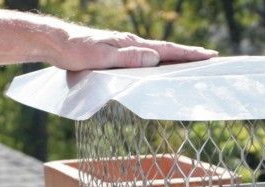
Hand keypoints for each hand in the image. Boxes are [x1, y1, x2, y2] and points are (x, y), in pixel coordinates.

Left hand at [48, 26, 217, 70]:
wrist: (55, 42)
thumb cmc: (76, 52)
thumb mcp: (102, 58)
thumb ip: (129, 58)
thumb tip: (155, 59)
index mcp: (131, 44)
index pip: (166, 50)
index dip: (189, 54)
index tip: (209, 55)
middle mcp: (131, 44)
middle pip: (166, 50)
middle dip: (188, 54)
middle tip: (209, 57)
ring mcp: (124, 47)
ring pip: (155, 54)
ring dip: (174, 58)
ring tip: (190, 62)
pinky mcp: (116, 52)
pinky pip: (143, 57)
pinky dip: (157, 60)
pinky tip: (158, 65)